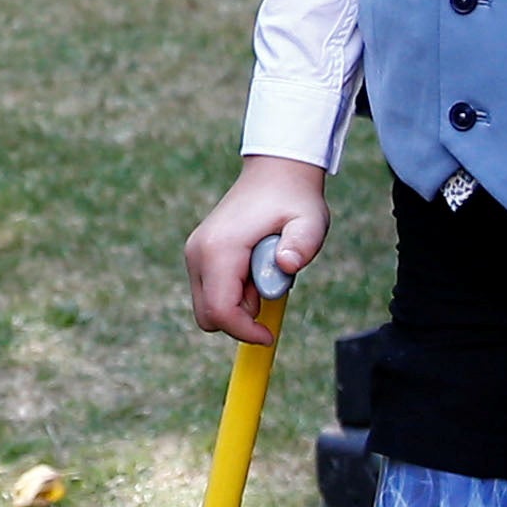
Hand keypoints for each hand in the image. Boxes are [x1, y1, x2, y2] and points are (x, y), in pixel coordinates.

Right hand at [183, 157, 326, 337]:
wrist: (275, 172)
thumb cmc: (293, 199)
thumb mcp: (310, 221)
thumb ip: (302, 244)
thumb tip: (288, 264)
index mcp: (219, 249)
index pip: (220, 311)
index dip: (245, 331)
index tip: (269, 334)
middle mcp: (198, 253)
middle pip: (208, 316)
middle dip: (241, 318)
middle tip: (270, 287)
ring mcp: (195, 254)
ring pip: (208, 306)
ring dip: (239, 304)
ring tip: (265, 269)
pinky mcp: (199, 256)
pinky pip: (212, 292)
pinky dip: (234, 293)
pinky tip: (254, 266)